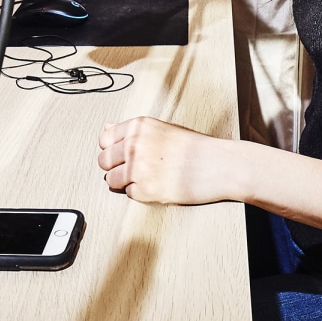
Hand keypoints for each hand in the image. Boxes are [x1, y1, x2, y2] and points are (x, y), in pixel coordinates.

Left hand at [97, 117, 238, 205]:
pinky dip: (140, 193)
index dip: (111, 149)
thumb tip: (107, 127)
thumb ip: (132, 130)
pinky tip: (156, 185)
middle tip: (133, 169)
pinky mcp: (146, 190)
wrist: (218, 165)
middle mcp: (135, 144)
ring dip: (125, 182)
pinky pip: (129, 194)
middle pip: (103, 161)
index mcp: (138, 126)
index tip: (121, 154)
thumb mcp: (161, 128)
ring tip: (145, 178)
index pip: (104, 139)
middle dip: (115, 167)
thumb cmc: (194, 148)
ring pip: (111, 180)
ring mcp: (139, 168)